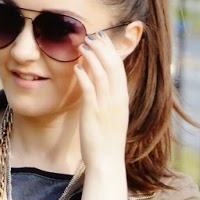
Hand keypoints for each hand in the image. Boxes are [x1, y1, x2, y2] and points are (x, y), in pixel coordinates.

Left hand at [75, 31, 132, 177]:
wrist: (107, 163)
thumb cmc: (106, 142)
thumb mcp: (112, 117)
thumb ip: (109, 99)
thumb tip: (101, 85)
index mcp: (122, 99)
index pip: (119, 68)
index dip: (111, 50)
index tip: (102, 38)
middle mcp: (117, 100)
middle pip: (112, 66)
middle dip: (102, 48)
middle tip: (91, 35)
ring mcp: (106, 107)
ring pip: (102, 75)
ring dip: (92, 57)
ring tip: (82, 45)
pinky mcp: (94, 115)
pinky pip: (90, 91)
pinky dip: (85, 77)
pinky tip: (77, 68)